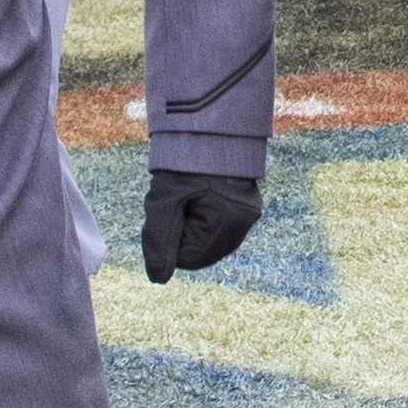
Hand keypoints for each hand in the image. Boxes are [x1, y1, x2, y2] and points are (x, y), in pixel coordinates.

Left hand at [141, 161, 262, 281]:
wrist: (208, 128)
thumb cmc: (184, 162)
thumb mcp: (164, 200)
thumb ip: (158, 242)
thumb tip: (158, 279)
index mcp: (229, 222)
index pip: (189, 259)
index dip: (169, 239)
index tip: (168, 209)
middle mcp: (245, 223)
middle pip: (201, 253)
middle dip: (182, 233)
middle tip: (177, 200)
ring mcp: (249, 216)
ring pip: (209, 243)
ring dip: (191, 226)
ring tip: (188, 196)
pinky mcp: (247, 208)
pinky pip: (219, 230)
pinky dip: (203, 220)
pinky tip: (198, 199)